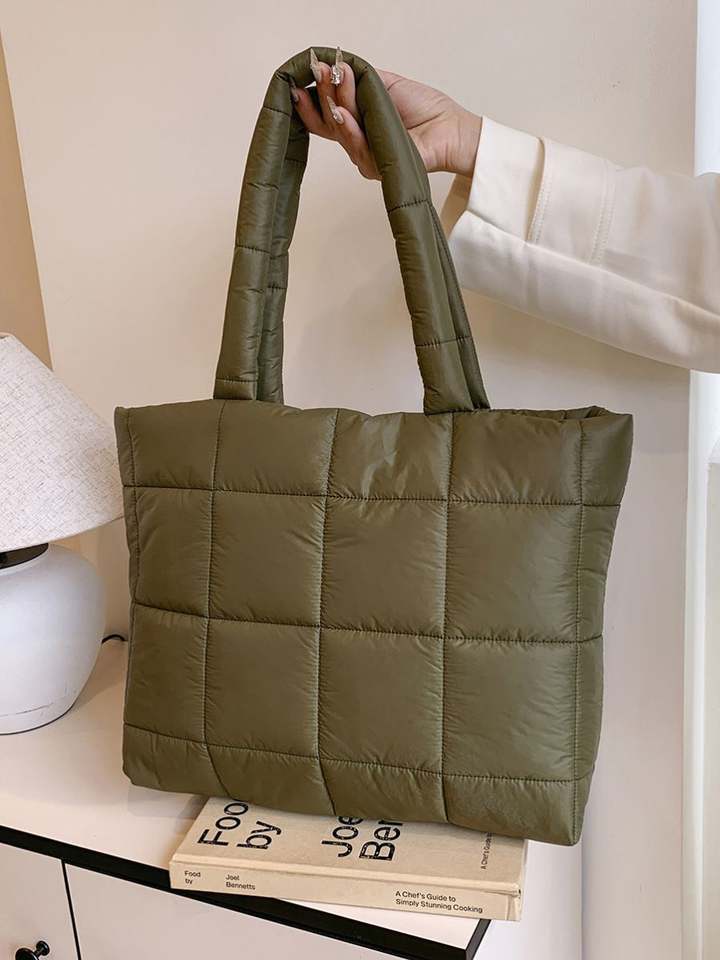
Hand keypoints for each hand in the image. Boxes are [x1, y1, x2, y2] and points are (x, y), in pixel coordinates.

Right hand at [291, 52, 480, 180]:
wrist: (450, 128)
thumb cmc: (425, 108)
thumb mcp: (387, 83)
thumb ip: (359, 78)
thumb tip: (336, 65)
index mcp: (358, 121)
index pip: (326, 114)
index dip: (311, 100)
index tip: (301, 79)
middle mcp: (357, 141)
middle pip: (329, 121)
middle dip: (323, 94)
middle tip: (320, 71)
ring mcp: (365, 156)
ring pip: (342, 132)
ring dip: (337, 104)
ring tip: (336, 82)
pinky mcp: (377, 168)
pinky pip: (358, 149)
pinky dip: (351, 129)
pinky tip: (346, 114)